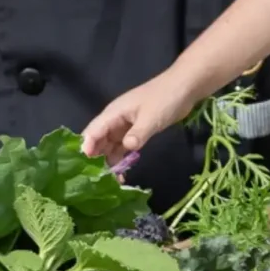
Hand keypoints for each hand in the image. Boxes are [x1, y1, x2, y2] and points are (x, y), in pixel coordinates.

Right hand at [79, 73, 203, 172]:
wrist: (184, 88)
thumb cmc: (164, 99)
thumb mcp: (151, 117)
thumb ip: (138, 133)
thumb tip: (126, 147)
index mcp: (113, 113)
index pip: (93, 131)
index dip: (86, 147)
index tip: (85, 167)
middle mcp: (115, 120)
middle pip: (98, 141)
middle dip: (95, 159)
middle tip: (96, 181)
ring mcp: (125, 126)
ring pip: (109, 146)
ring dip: (108, 161)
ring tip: (109, 182)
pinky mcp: (135, 131)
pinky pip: (122, 147)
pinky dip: (121, 159)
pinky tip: (122, 174)